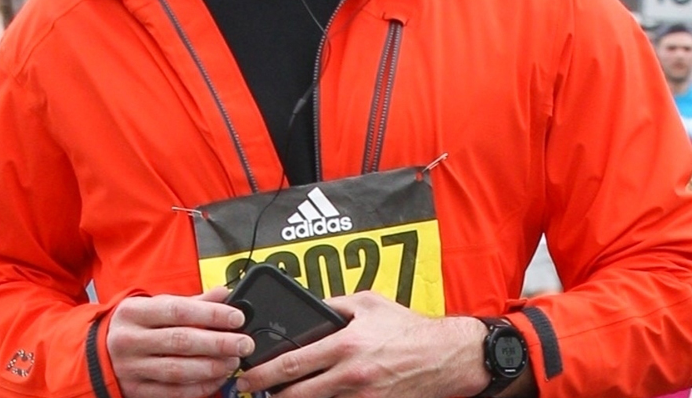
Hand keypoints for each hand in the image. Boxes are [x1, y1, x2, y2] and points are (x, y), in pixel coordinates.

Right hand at [106, 286, 251, 397]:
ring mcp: (131, 368)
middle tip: (243, 343)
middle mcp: (129, 340)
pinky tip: (218, 379)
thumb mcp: (154, 307)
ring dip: (211, 367)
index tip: (237, 317)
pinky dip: (199, 388)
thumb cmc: (135, 326)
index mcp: (134, 312)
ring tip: (234, 362)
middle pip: (180, 341)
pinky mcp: (137, 391)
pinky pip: (173, 392)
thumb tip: (224, 293)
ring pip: (177, 370)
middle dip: (218, 343)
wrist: (97, 355)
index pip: (178, 311)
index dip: (210, 314)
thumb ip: (191, 302)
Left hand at [235, 293, 484, 397]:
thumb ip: (335, 305)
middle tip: (251, 392)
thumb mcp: (369, 303)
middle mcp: (349, 375)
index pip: (292, 364)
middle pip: (296, 394)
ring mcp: (361, 396)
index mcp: (344, 345)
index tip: (246, 376)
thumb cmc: (408, 327)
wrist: (444, 356)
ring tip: (280, 396)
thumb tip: (310, 308)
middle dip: (269, 395)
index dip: (263, 373)